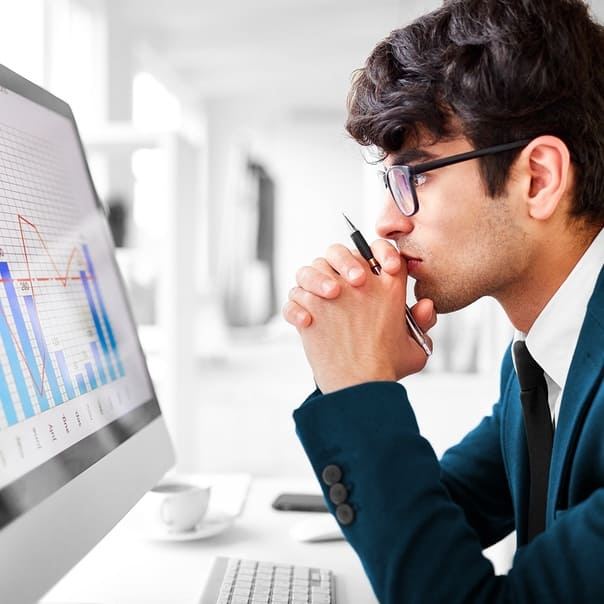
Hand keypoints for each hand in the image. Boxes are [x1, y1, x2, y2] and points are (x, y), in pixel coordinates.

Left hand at [283, 243, 435, 392]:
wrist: (359, 387)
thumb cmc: (387, 369)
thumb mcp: (416, 347)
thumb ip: (422, 324)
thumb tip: (425, 305)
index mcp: (390, 288)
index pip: (383, 251)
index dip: (378, 252)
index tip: (371, 267)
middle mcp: (361, 284)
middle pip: (341, 252)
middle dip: (339, 260)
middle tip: (342, 282)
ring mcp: (332, 293)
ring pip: (313, 268)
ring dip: (313, 279)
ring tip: (320, 297)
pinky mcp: (311, 308)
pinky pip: (296, 296)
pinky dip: (296, 306)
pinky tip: (305, 321)